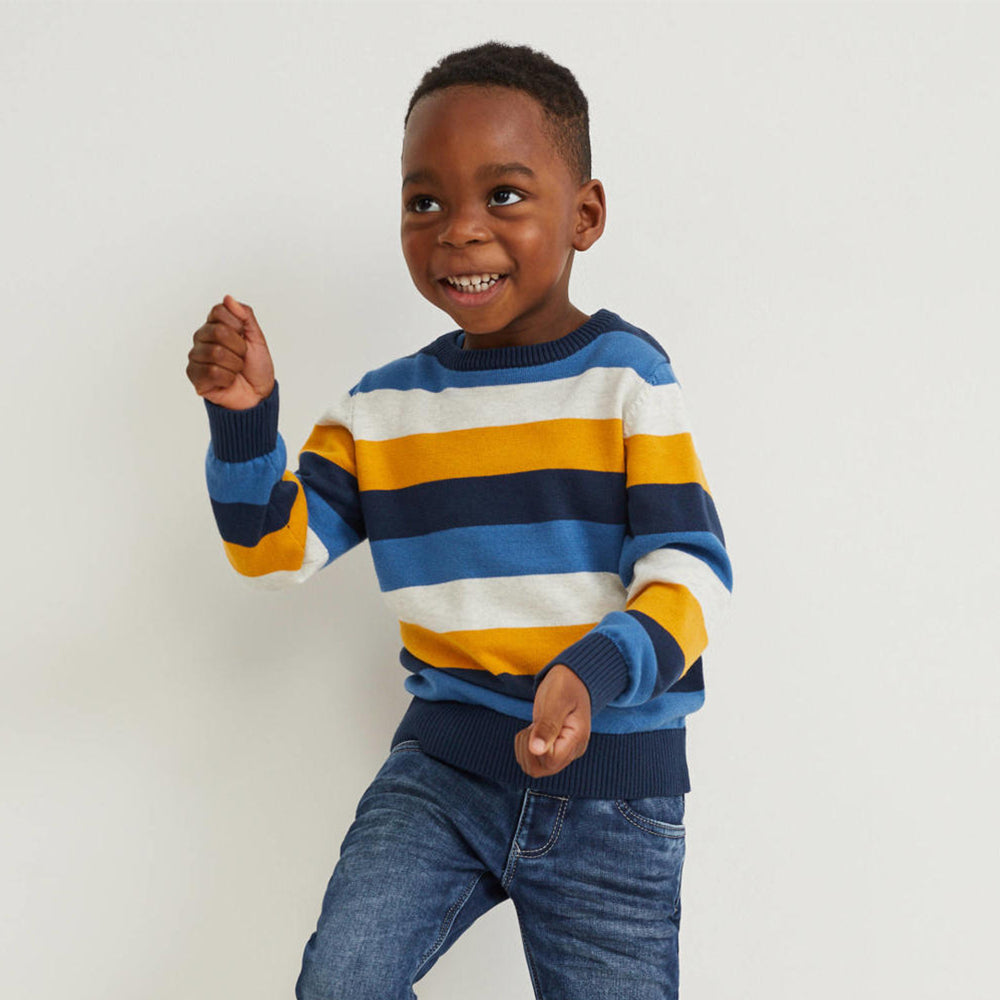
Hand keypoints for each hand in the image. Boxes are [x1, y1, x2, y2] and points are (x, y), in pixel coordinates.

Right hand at [186, 294, 275, 409]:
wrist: (258, 394)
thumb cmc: (256, 367)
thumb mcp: (257, 338)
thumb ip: (245, 316)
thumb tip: (228, 298)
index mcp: (215, 325)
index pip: (219, 311)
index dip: (238, 325)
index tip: (244, 338)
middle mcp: (202, 338)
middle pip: (218, 331)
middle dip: (239, 347)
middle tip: (242, 356)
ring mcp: (196, 356)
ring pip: (216, 353)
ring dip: (235, 364)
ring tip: (236, 370)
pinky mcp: (195, 375)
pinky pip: (212, 371)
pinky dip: (228, 378)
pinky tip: (228, 381)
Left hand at [515, 664, 591, 777]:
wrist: (574, 678)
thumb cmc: (566, 685)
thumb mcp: (556, 701)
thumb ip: (547, 726)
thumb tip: (536, 750)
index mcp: (576, 740)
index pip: (550, 761)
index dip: (535, 747)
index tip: (536, 726)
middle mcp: (572, 751)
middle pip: (540, 770)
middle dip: (527, 750)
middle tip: (533, 726)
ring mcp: (563, 752)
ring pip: (534, 768)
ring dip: (524, 749)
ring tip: (534, 727)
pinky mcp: (555, 750)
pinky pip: (534, 761)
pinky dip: (525, 748)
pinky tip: (533, 731)